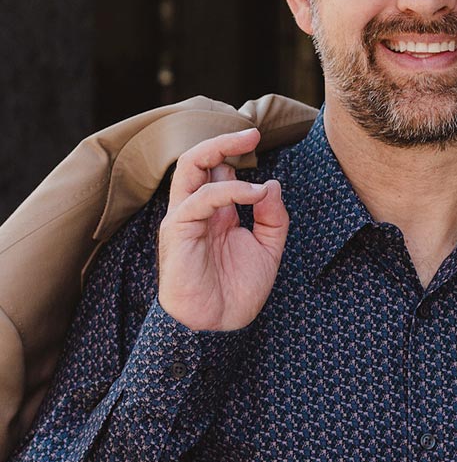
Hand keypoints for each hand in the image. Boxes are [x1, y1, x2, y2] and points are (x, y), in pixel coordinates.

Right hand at [157, 128, 288, 330]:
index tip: (257, 140)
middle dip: (223, 141)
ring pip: (189, 168)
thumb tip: (271, 183)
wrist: (219, 328)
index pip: (218, 170)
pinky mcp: (178, 231)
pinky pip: (200, 199)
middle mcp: (198, 210)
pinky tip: (255, 193)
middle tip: (251, 133)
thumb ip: (273, 217)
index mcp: (217, 212)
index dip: (235, 152)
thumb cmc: (239, 291)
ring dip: (218, 150)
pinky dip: (230, 189)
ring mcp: (185, 218)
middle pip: (198, 161)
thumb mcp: (268, 249)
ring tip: (248, 144)